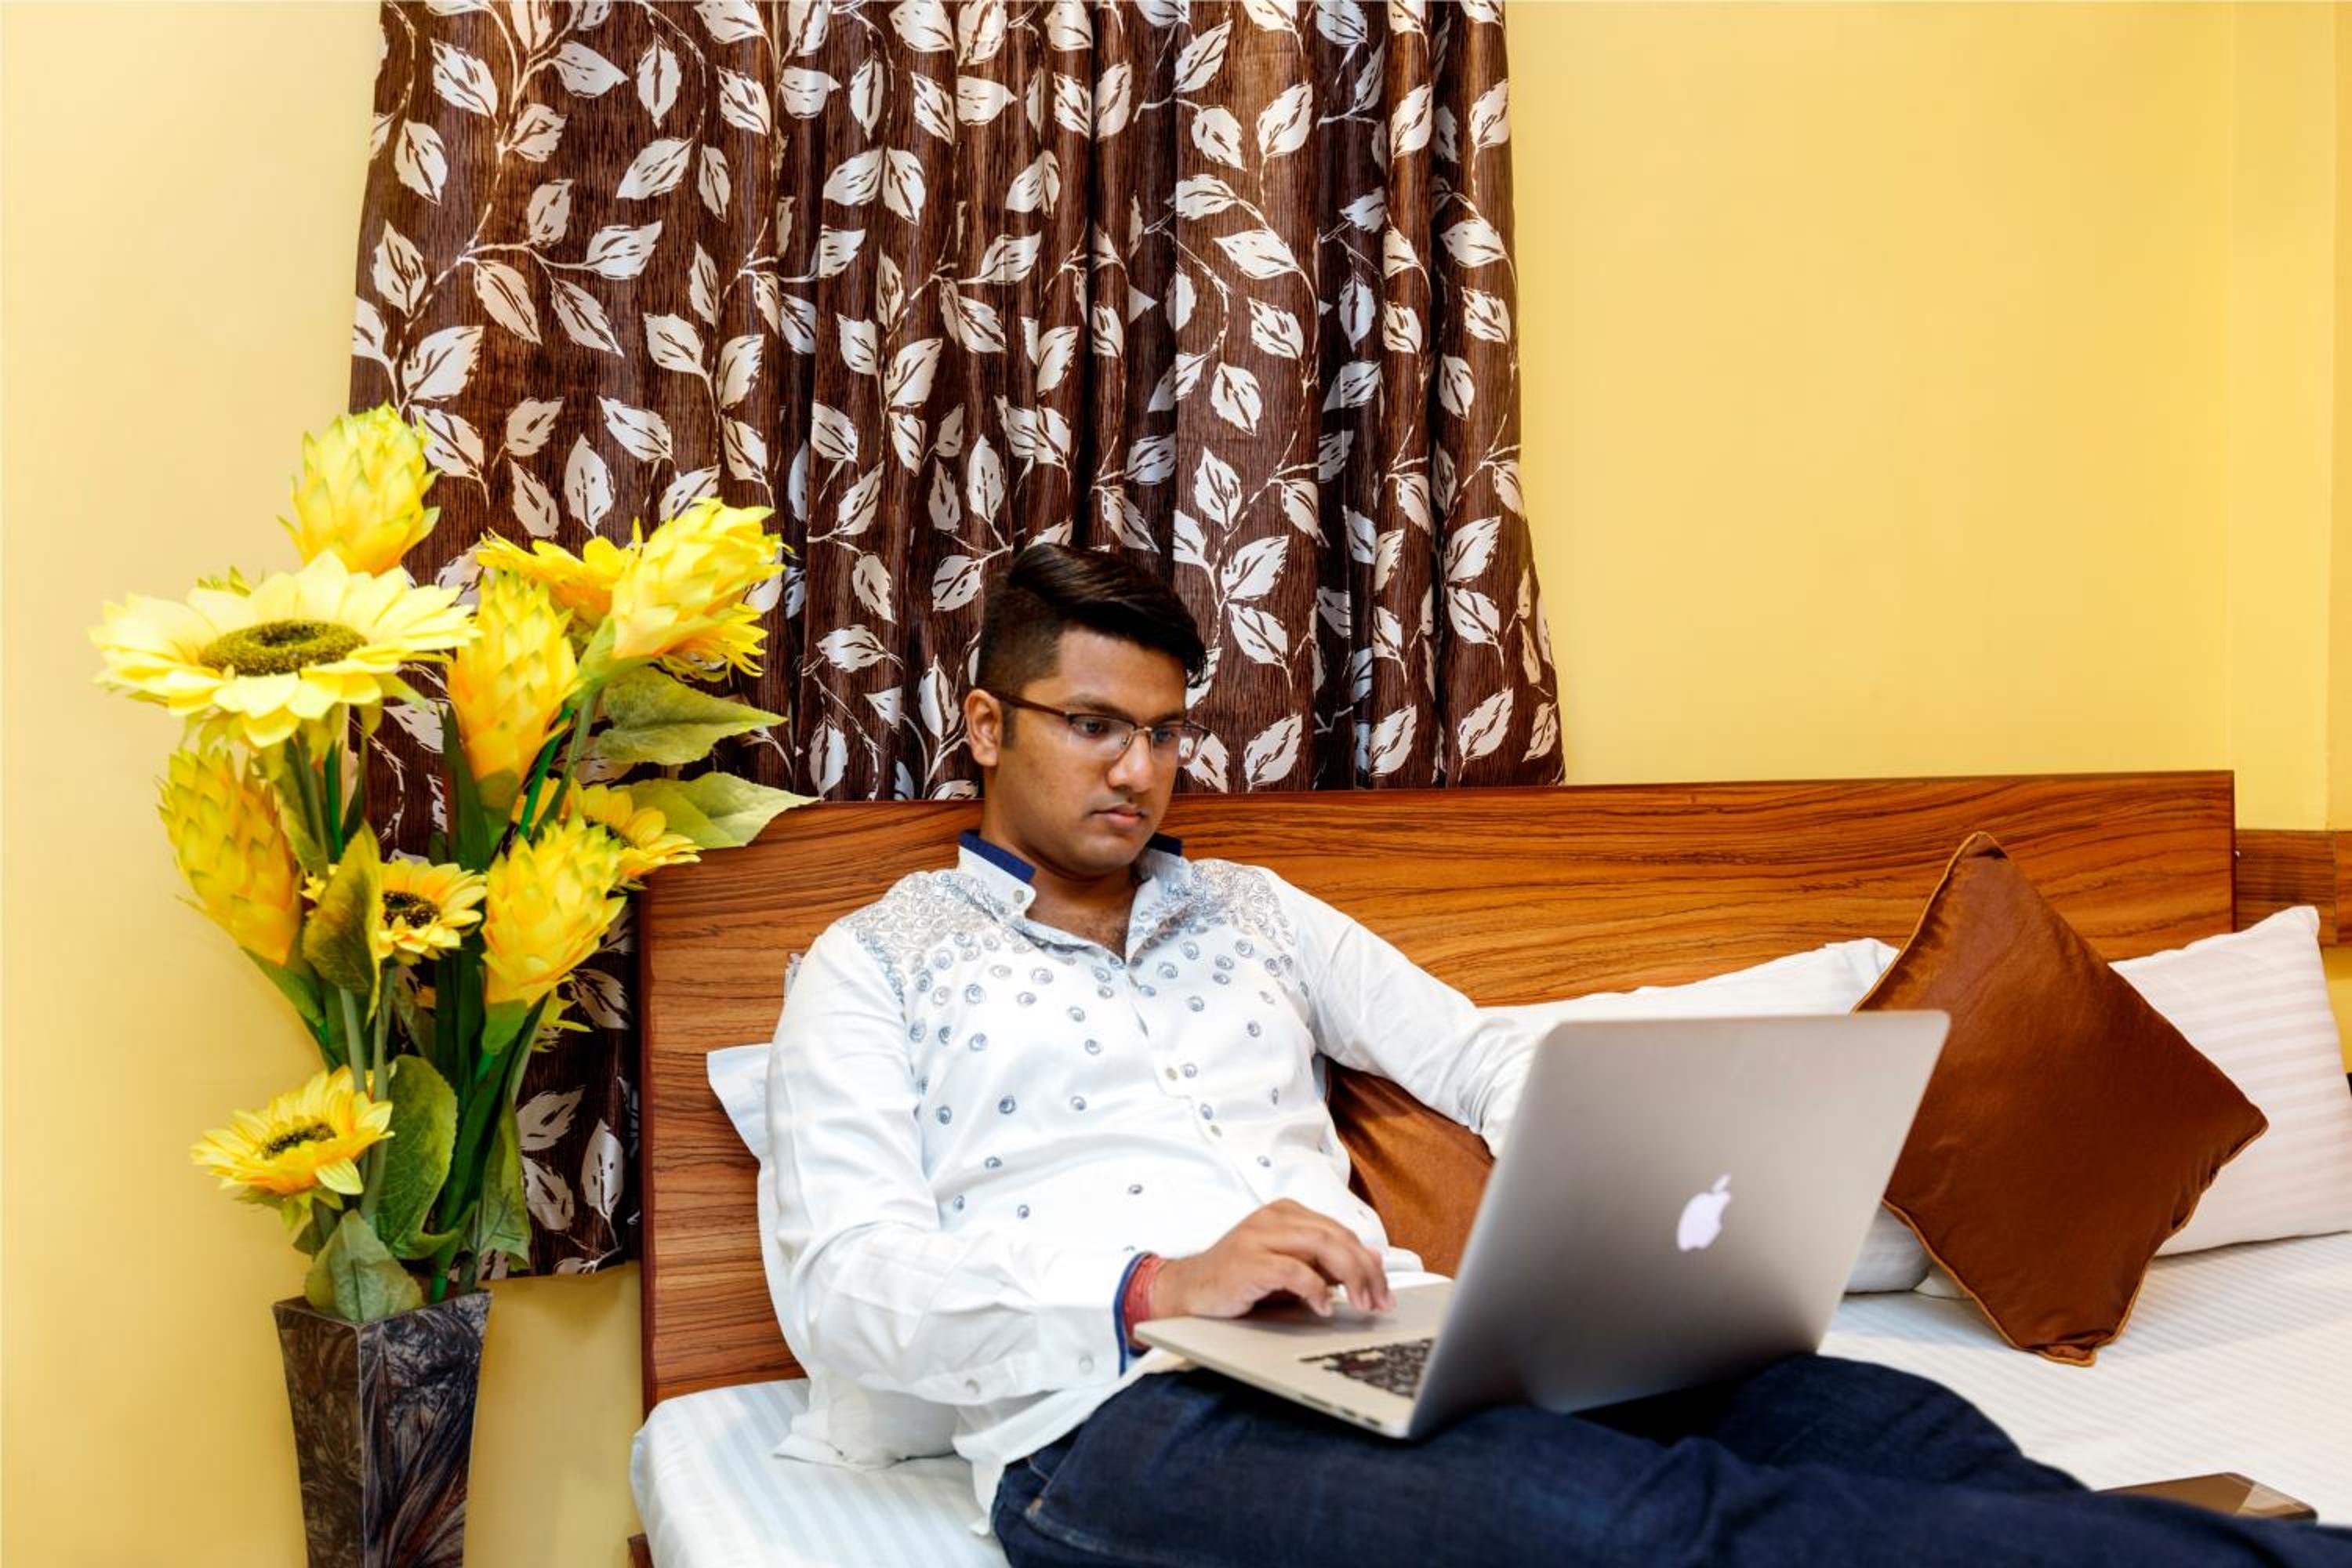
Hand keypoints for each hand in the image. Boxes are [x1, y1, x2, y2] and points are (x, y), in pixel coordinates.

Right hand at [1151, 1200, 1393, 1320]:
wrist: (1188, 1290)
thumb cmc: (1240, 1281)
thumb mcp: (1290, 1269)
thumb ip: (1326, 1263)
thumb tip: (1372, 1261)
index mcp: (1286, 1212)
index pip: (1340, 1230)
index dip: (1367, 1260)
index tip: (1384, 1290)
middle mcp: (1273, 1217)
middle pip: (1336, 1236)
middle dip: (1365, 1271)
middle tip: (1380, 1302)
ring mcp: (1258, 1236)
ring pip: (1321, 1246)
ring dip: (1350, 1278)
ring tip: (1362, 1304)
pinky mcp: (1248, 1261)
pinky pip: (1294, 1270)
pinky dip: (1316, 1289)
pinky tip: (1325, 1307)